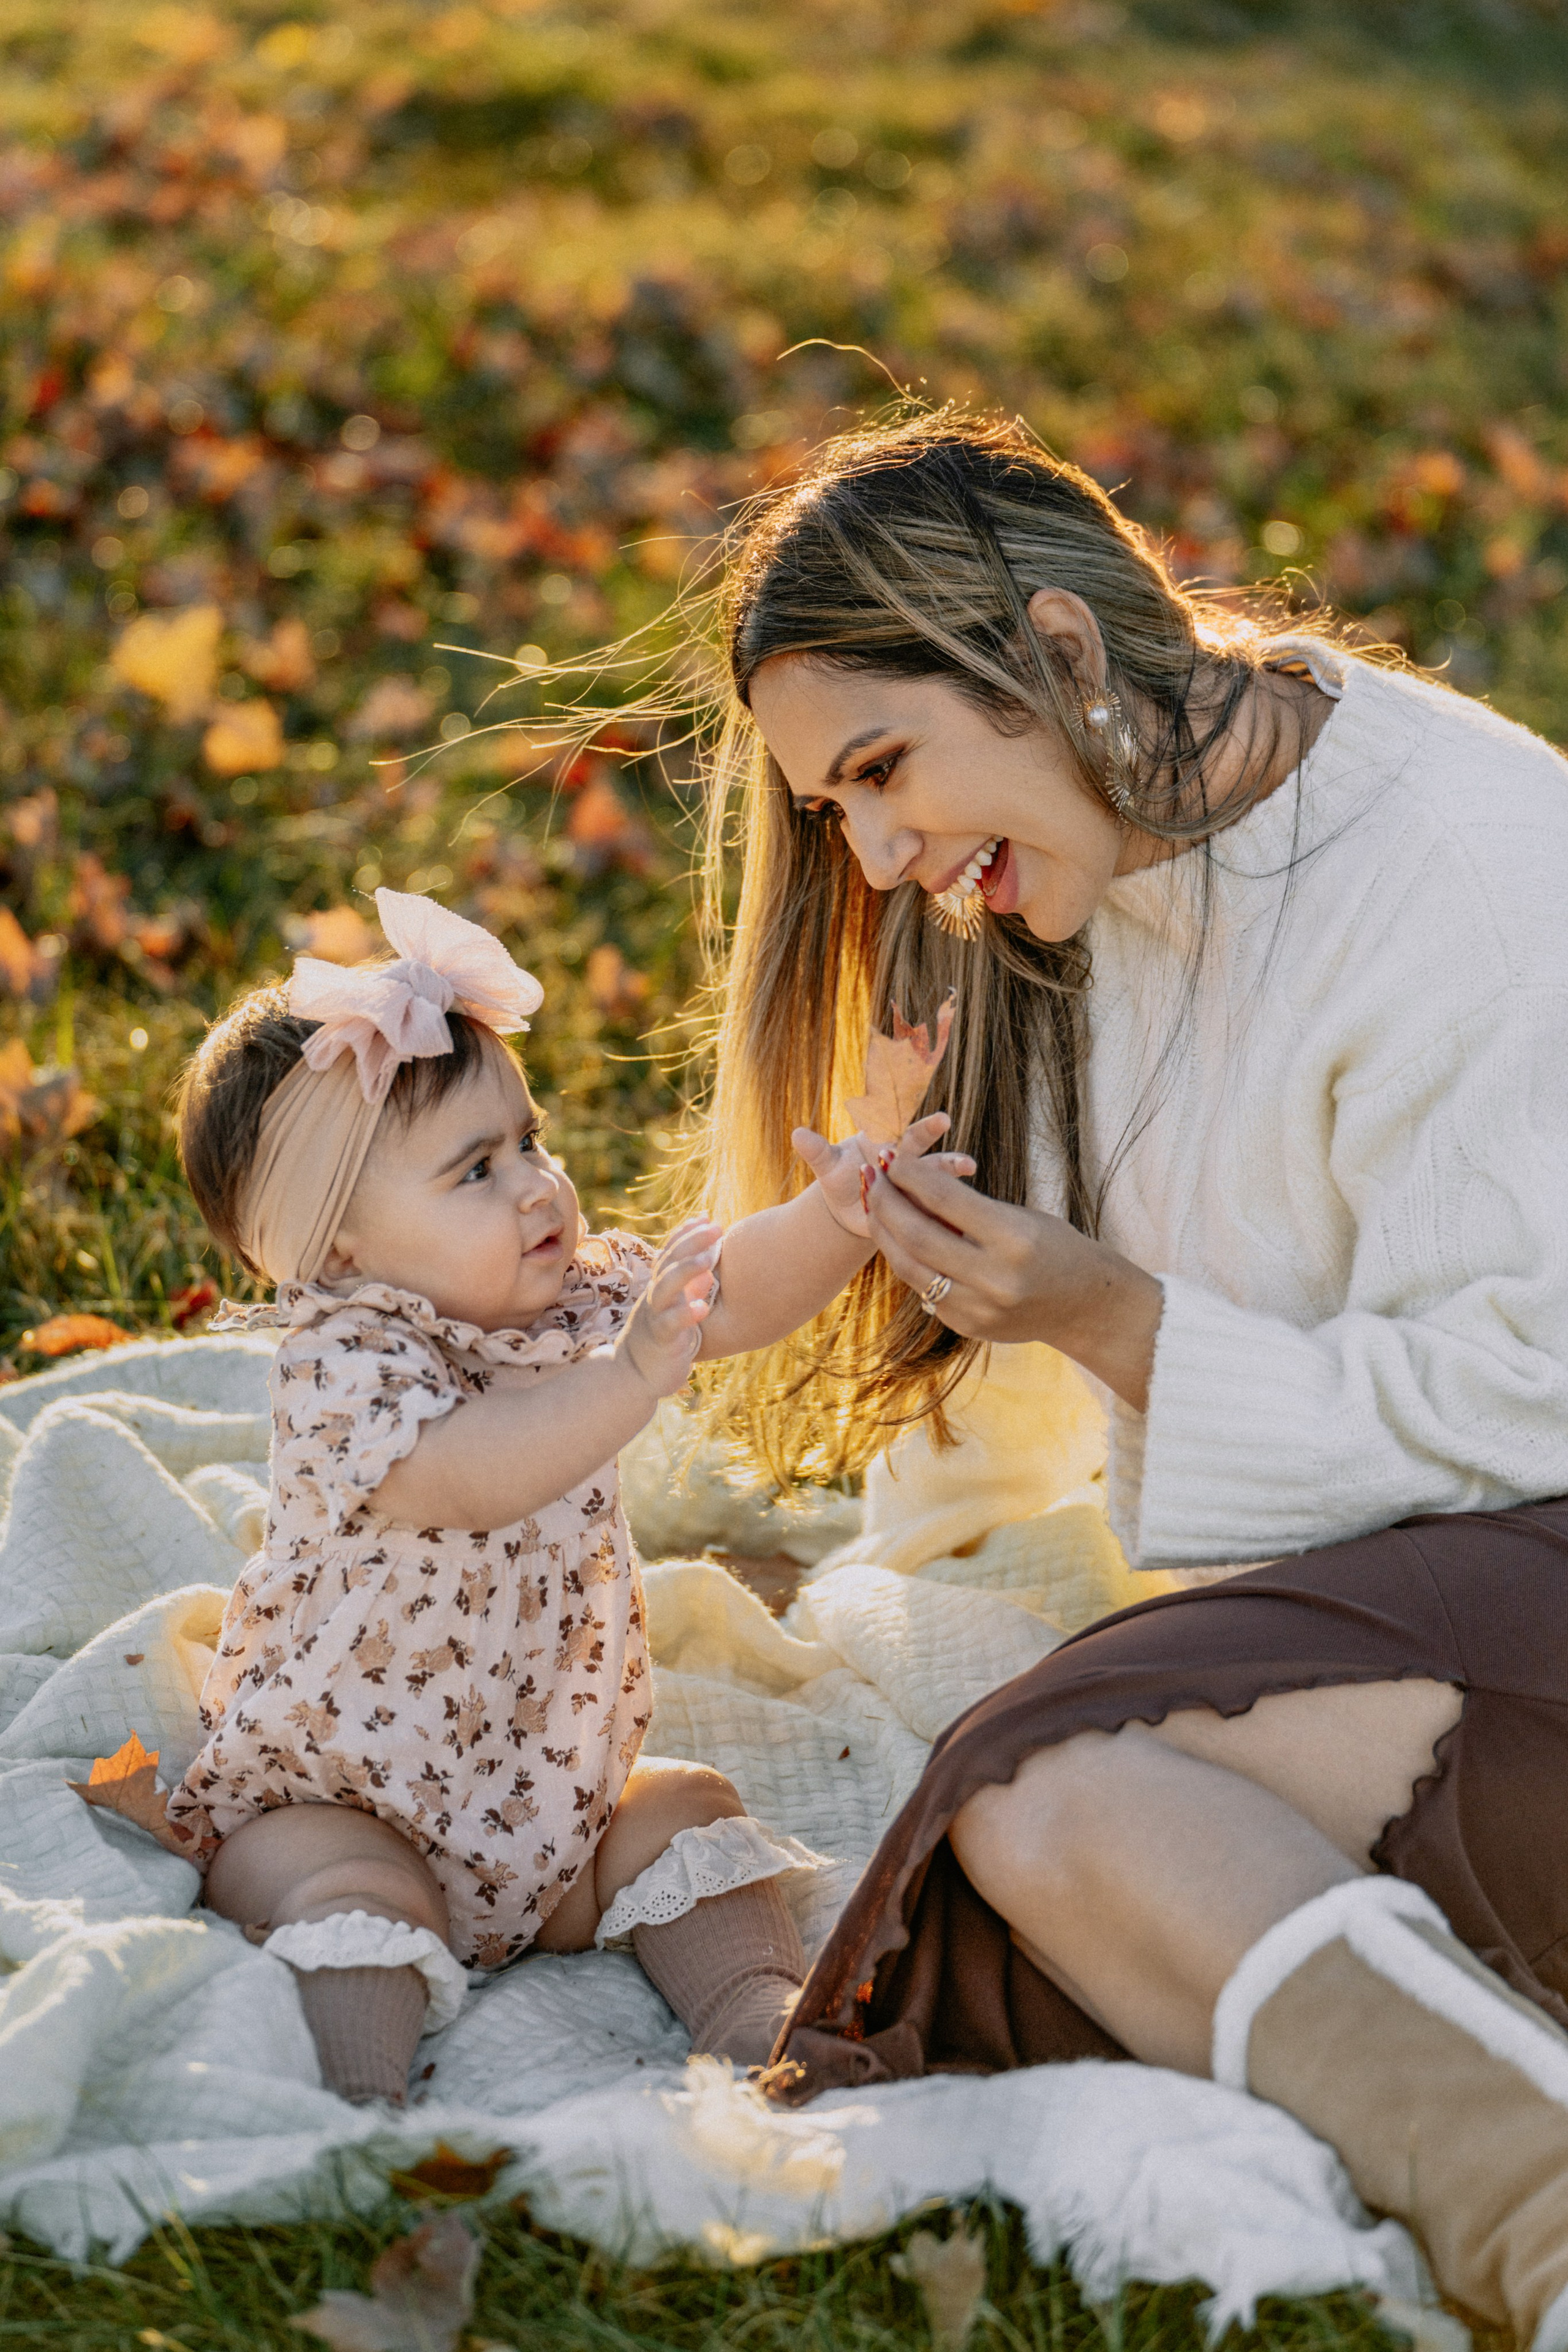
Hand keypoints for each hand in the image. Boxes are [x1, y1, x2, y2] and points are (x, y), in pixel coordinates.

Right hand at [618, 1218, 720, 1395]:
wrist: (633, 1377)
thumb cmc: (661, 1341)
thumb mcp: (676, 1309)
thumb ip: (691, 1287)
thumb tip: (709, 1266)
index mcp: (660, 1288)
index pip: (670, 1253)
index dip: (686, 1234)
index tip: (707, 1217)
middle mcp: (655, 1298)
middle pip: (669, 1263)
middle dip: (692, 1243)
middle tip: (716, 1228)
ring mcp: (655, 1317)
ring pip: (665, 1288)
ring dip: (686, 1271)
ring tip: (709, 1260)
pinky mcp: (660, 1341)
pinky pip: (670, 1325)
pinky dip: (685, 1314)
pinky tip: (702, 1308)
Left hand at [793, 1113, 969, 1239]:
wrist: (850, 1209)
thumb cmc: (841, 1180)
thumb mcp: (827, 1166)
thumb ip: (817, 1151)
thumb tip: (796, 1133)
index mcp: (883, 1142)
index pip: (897, 1125)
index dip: (909, 1117)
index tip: (933, 1113)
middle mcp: (905, 1158)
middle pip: (919, 1143)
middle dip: (930, 1131)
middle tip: (944, 1120)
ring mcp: (915, 1182)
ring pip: (935, 1173)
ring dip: (951, 1168)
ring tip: (969, 1165)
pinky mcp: (919, 1205)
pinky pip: (935, 1203)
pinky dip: (948, 1204)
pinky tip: (964, 1208)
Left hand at [865, 1156, 1164, 1411]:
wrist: (1083, 1306)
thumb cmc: (1054, 1248)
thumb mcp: (1019, 1217)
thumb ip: (967, 1208)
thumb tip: (907, 1184)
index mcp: (1014, 1238)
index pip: (945, 1199)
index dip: (909, 1174)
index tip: (889, 1155)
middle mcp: (994, 1277)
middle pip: (917, 1234)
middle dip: (886, 1201)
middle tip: (870, 1176)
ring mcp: (977, 1308)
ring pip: (909, 1266)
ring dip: (884, 1232)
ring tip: (873, 1204)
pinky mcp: (965, 1326)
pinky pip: (922, 1288)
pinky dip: (905, 1258)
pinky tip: (895, 1236)